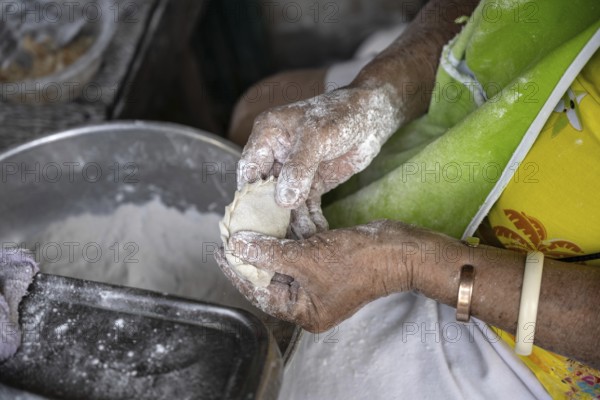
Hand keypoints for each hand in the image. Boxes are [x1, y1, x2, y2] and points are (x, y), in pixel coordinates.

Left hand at [215, 220, 416, 332]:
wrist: (399, 250)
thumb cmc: (358, 263)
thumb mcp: (307, 259)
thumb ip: (269, 254)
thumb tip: (237, 247)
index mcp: (304, 309)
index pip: (260, 291)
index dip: (239, 270)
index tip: (222, 250)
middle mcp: (309, 295)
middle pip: (271, 271)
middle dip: (256, 247)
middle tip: (235, 228)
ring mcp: (319, 275)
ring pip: (287, 253)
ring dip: (275, 231)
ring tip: (255, 213)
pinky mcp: (328, 257)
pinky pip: (304, 242)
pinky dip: (297, 226)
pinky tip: (285, 208)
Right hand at [237, 86, 400, 237]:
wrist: (374, 115)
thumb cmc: (342, 113)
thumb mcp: (318, 136)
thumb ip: (299, 167)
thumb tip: (283, 201)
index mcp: (267, 135)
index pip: (249, 170)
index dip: (248, 196)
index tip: (252, 222)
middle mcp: (276, 155)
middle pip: (265, 192)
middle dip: (272, 216)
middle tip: (277, 240)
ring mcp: (294, 172)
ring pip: (287, 203)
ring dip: (295, 222)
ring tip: (304, 241)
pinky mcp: (312, 183)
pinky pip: (307, 206)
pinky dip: (311, 220)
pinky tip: (316, 233)